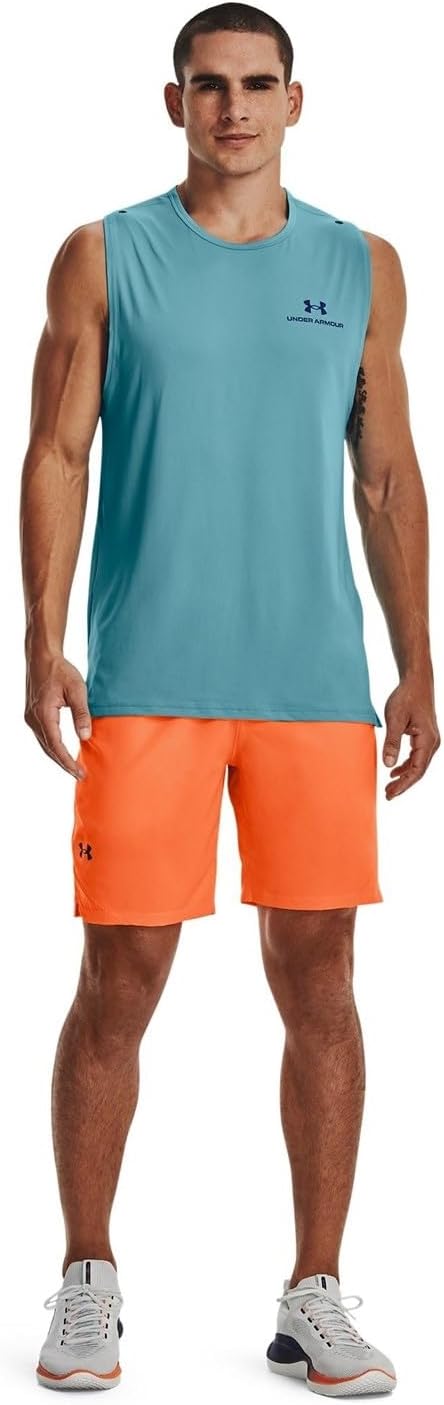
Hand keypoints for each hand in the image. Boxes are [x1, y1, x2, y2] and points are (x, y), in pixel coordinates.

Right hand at [24, 650, 91, 778]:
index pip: (56, 746)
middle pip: (48, 749)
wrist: (42, 657)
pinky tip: (63, 751)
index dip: (68, 761)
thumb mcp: (77, 690)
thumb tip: (85, 737)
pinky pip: (42, 736)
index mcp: (43, 714)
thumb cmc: (60, 671)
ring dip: (58, 756)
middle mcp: (33, 719)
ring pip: (44, 744)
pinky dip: (53, 746)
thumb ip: (81, 714)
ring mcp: (30, 717)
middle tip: (79, 775)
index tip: (79, 772)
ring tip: (73, 767)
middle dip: (63, 763)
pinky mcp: (32, 715)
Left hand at [382, 674, 440, 799]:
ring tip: (389, 787)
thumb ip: (391, 743)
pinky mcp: (425, 737)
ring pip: (418, 765)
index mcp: (427, 740)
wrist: (416, 682)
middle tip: (387, 795)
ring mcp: (430, 740)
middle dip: (403, 784)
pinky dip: (406, 766)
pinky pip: (417, 757)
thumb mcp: (395, 719)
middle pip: (418, 771)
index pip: (416, 770)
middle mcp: (432, 742)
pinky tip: (394, 771)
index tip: (391, 794)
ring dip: (404, 777)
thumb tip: (388, 765)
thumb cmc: (406, 697)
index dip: (404, 784)